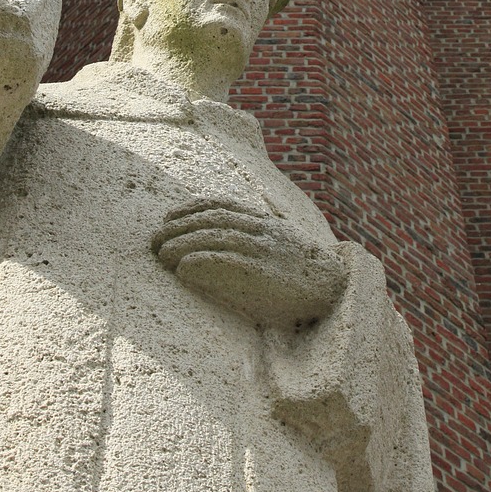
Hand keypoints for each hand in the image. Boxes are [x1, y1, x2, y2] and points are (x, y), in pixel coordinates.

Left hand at [151, 200, 347, 328]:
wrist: (336, 286)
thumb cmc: (303, 270)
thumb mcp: (280, 243)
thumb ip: (255, 236)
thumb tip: (223, 240)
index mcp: (263, 221)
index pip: (220, 205)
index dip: (190, 208)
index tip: (168, 216)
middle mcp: (261, 230)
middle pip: (211, 220)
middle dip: (178, 226)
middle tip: (153, 239)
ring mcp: (263, 249)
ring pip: (215, 237)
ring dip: (182, 243)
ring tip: (160, 253)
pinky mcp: (264, 273)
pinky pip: (229, 261)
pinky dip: (203, 261)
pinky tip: (183, 267)